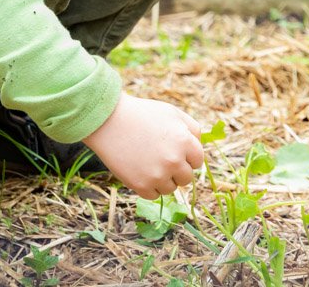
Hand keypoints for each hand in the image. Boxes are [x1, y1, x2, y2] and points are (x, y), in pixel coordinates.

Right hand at [82, 93, 202, 198]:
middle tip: (160, 158)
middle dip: (176, 170)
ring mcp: (157, 175)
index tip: (174, 150)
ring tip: (147, 162)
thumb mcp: (171, 113)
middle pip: (186, 178)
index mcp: (184, 141)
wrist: (108, 121)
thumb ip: (192, 129)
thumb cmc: (141, 114)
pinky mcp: (140, 186)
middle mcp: (174, 161)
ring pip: (170, 189)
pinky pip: (153, 195)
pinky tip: (139, 169)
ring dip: (163, 179)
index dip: (187, 156)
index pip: (198, 161)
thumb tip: (199, 146)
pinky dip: (148, 186)